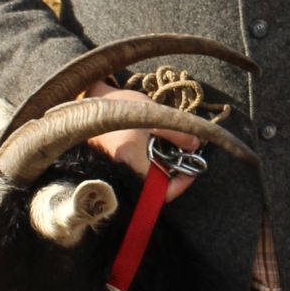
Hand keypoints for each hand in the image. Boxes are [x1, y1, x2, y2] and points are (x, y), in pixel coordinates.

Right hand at [83, 81, 202, 200]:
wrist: (93, 98)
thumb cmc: (122, 105)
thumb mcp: (155, 115)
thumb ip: (177, 133)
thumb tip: (196, 146)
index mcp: (131, 159)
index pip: (159, 191)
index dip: (179, 186)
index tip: (191, 171)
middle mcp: (121, 169)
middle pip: (154, 187)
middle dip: (173, 175)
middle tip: (184, 159)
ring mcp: (116, 168)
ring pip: (147, 179)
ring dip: (163, 168)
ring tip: (173, 151)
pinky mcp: (115, 162)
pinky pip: (139, 170)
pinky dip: (152, 163)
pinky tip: (157, 147)